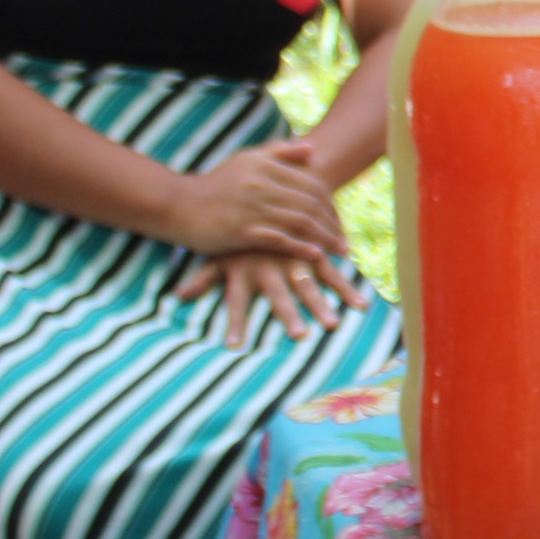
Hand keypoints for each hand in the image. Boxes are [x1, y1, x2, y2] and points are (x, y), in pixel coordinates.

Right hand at [160, 138, 344, 263]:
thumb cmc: (215, 185)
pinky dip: (301, 248)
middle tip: (345, 241)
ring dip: (324, 238)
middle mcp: (261, 184)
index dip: (331, 204)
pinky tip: (316, 256)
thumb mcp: (245, 160)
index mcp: (265, 165)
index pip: (311, 183)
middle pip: (310, 203)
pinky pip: (280, 240)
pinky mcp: (242, 231)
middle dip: (332, 224)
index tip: (339, 221)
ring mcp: (252, 207)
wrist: (177, 205)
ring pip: (300, 222)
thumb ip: (279, 152)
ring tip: (339, 250)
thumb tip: (311, 149)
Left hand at [178, 246, 362, 343]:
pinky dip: (347, 288)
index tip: (234, 347)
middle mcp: (271, 267)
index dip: (236, 324)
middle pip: (280, 295)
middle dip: (289, 315)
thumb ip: (203, 277)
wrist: (271, 191)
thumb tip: (177, 297)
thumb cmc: (241, 230)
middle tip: (299, 337)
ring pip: (310, 284)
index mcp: (245, 270)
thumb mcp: (220, 253)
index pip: (237, 301)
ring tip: (333, 325)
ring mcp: (294, 259)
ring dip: (322, 305)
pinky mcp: (314, 254)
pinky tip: (362, 304)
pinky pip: (333, 273)